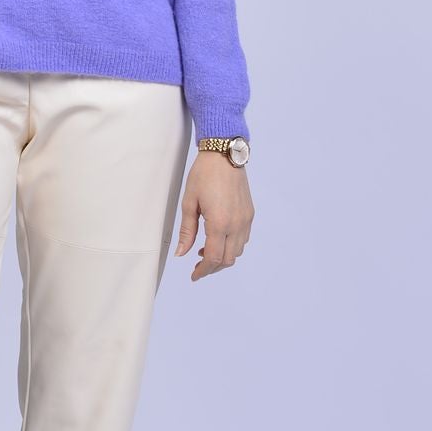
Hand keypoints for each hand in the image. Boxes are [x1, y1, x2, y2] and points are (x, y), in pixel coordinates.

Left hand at [173, 152, 253, 280]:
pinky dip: (232, 246)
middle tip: (197, 267)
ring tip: (205, 252)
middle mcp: (236, 224)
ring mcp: (246, 219)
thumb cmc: (204, 175)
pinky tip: (218, 239)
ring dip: (223, 257)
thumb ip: (187, 231)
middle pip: (228, 259)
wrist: (224, 155)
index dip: (203, 271)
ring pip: (238, 251)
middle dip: (212, 267)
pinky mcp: (249, 214)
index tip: (194, 276)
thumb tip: (181, 253)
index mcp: (219, 223)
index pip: (213, 258)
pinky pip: (244, 239)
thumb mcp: (189, 203)